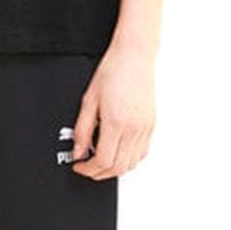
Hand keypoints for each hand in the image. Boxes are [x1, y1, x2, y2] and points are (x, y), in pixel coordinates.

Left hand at [68, 38, 156, 180]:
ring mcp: (145, 128)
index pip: (103, 161)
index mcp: (116, 122)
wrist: (134, 56)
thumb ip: (82, 129)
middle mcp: (134, 128)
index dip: (88, 169)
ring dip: (115, 168)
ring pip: (132, 163)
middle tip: (88, 168)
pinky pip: (142, 153)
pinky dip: (129, 159)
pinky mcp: (151, 125)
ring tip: (101, 161)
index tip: (79, 166)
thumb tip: (79, 150)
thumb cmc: (113, 71)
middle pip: (118, 167)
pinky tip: (118, 152)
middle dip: (100, 173)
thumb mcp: (89, 100)